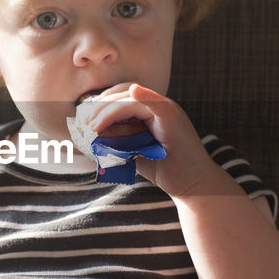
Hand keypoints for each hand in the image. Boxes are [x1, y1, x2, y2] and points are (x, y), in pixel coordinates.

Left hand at [78, 83, 226, 196]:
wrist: (193, 185)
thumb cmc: (165, 168)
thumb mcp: (134, 151)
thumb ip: (117, 140)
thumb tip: (91, 135)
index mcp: (152, 110)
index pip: (122, 95)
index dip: (102, 103)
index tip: (86, 117)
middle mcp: (160, 105)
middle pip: (124, 93)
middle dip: (101, 106)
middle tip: (85, 123)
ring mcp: (168, 110)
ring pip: (131, 99)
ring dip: (108, 111)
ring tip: (92, 127)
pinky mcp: (172, 118)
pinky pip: (154, 102)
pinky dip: (140, 97)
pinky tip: (130, 96)